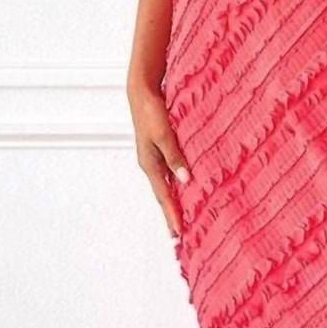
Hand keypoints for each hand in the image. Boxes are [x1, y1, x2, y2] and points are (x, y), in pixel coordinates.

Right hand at [129, 82, 187, 238]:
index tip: (178, 234)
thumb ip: (174, 156)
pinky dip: (175, 186)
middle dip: (170, 215)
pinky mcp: (160, 150)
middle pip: (163, 196)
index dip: (172, 215)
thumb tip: (184, 180)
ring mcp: (155, 158)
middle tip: (178, 236)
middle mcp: (151, 165)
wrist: (142, 91)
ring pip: (166, 186)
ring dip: (173, 203)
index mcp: (150, 164)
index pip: (164, 196)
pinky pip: (169, 174)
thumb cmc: (151, 110)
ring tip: (180, 219)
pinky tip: (182, 190)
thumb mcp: (163, 134)